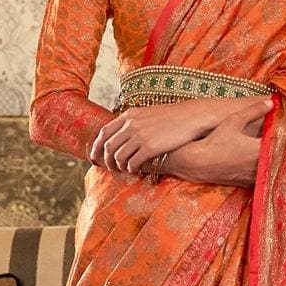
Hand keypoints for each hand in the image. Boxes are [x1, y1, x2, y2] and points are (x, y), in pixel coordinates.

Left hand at [88, 96, 240, 172]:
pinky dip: (131, 168)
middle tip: (109, 169)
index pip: (104, 132)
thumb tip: (124, 135)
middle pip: (109, 146)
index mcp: (129, 115)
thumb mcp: (148, 114)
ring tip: (124, 170)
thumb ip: (134, 122)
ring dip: (119, 166)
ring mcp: (140, 136)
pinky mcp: (150, 147)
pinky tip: (135, 171)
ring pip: (119, 156)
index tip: (94, 157)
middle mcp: (131, 124)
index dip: (95, 147)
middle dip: (106, 160)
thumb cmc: (171, 118)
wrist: (191, 117)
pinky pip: (134, 162)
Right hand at [166, 98, 273, 187]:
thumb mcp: (234, 120)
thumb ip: (254, 110)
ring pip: (271, 171)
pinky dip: (265, 172)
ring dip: (275, 163)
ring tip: (278, 155)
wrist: (199, 163)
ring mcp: (253, 177)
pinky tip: (265, 166)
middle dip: (283, 151)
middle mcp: (259, 166)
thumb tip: (271, 102)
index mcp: (260, 149)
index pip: (282, 144)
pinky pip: (262, 179)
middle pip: (279, 159)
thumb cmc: (216, 140)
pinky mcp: (246, 183)